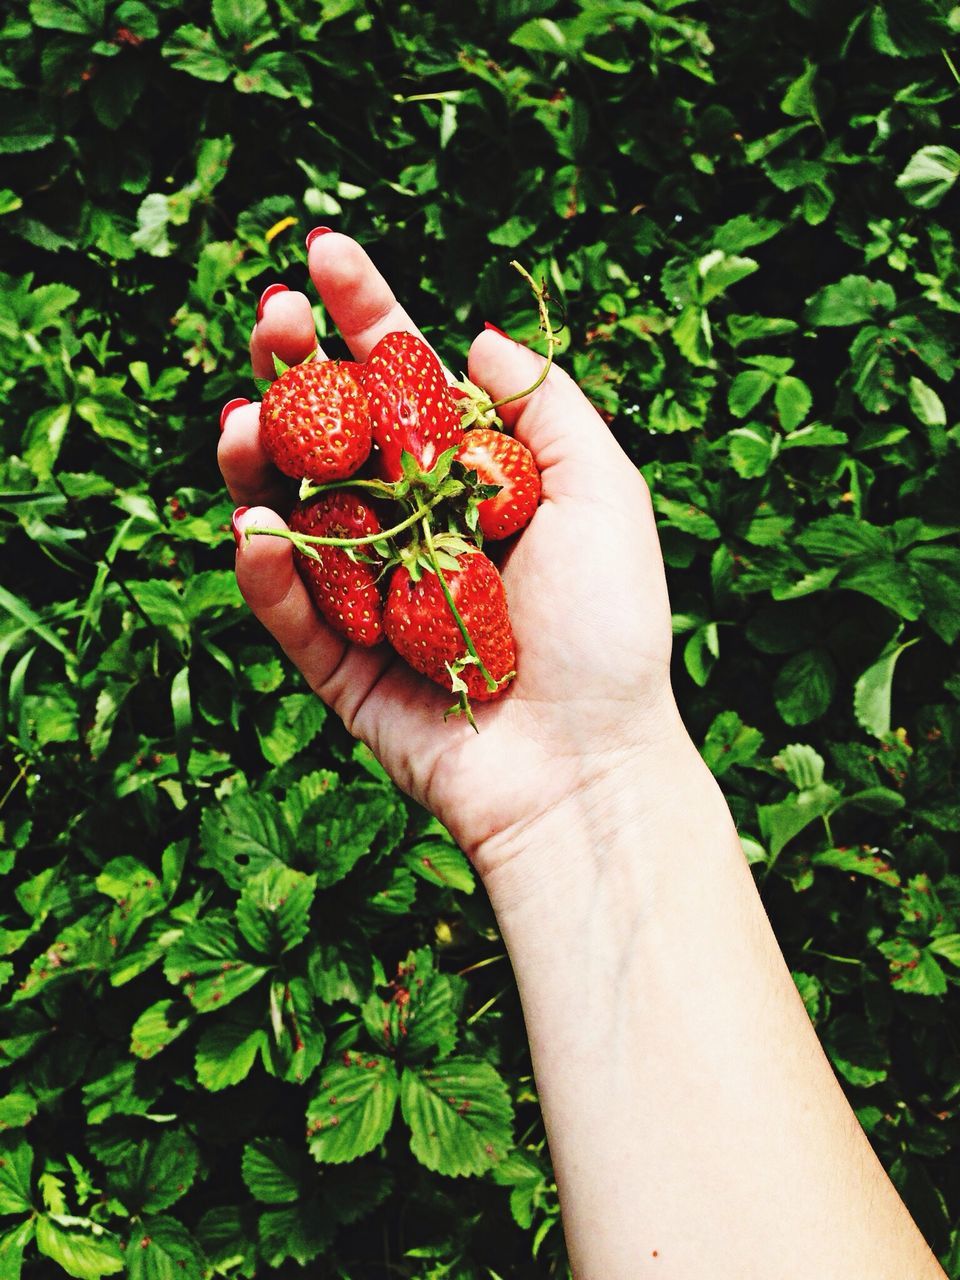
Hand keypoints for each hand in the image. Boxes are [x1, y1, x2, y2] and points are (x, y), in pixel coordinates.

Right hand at [218, 234, 680, 882]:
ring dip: (257, 460)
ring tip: (242, 420)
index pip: (405, 382)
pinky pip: (290, 610)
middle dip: (296, 370)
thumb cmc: (608, 627)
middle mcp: (413, 528)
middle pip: (334, 435)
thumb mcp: (604, 493)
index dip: (365, 314)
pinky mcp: (341, 668)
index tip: (324, 251)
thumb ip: (543, 409)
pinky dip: (267, 570)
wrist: (587, 764)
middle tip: (272, 318)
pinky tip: (257, 526)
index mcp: (470, 482)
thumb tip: (474, 335)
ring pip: (294, 513)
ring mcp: (372, 597)